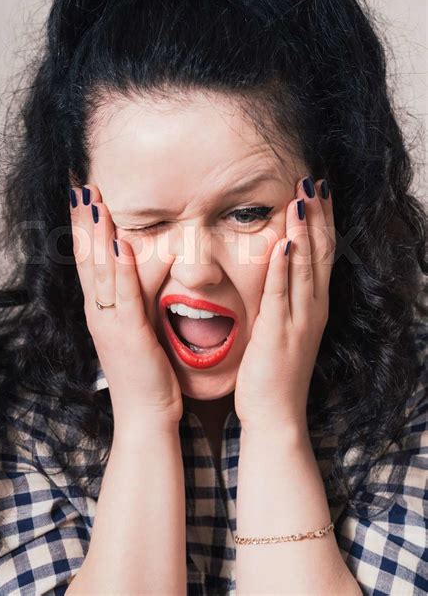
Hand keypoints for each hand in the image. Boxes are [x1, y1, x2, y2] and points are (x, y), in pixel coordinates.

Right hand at [69, 184, 182, 428]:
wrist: (146, 415)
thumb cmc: (146, 372)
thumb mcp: (140, 326)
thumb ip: (142, 295)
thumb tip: (155, 263)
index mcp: (101, 308)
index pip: (89, 259)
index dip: (84, 227)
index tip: (82, 196)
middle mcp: (98, 311)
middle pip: (87, 256)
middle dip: (84, 220)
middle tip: (79, 185)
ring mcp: (109, 322)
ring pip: (101, 270)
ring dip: (97, 234)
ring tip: (94, 201)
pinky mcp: (127, 334)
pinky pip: (124, 295)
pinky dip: (121, 269)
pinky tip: (120, 244)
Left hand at [234, 177, 334, 432]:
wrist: (275, 414)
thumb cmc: (275, 372)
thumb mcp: (284, 328)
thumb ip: (282, 300)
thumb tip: (275, 270)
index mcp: (313, 306)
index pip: (322, 254)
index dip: (322, 221)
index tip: (319, 190)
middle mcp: (312, 309)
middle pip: (321, 253)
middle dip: (318, 216)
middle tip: (315, 181)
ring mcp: (299, 321)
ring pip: (306, 267)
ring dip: (305, 231)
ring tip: (302, 198)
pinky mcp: (278, 333)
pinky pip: (282, 293)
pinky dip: (285, 266)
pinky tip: (284, 241)